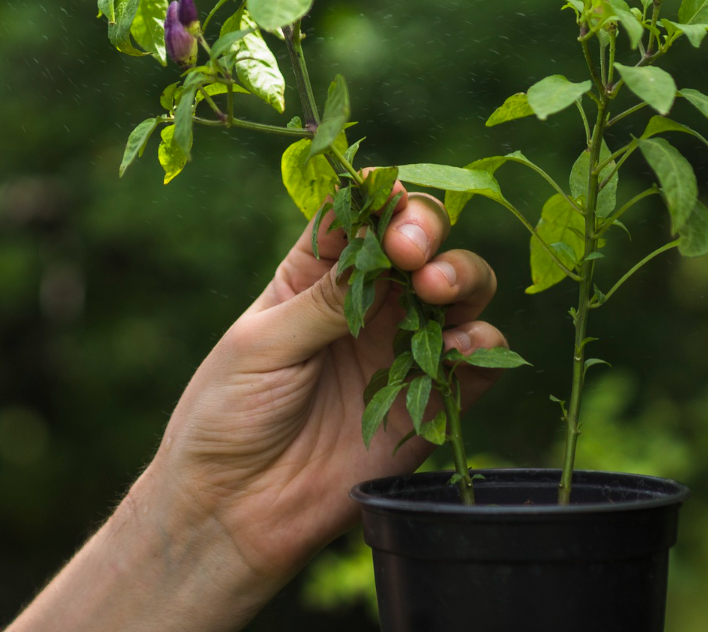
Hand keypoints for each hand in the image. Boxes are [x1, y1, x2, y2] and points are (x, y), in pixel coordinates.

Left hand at [150, 183, 504, 587]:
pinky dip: (481, 345)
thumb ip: (326, 301)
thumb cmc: (227, 416)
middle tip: (413, 254)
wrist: (235, 510)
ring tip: (436, 290)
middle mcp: (366, 303)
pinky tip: (459, 348)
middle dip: (426, 232)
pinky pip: (477, 362)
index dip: (379, 197)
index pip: (357, 216)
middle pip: (419, 242)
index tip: (388, 198)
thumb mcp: (262, 345)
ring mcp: (400, 350)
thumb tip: (376, 246)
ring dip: (461, 277)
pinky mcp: (429, 403)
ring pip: (458, 291)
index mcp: (313, 275)